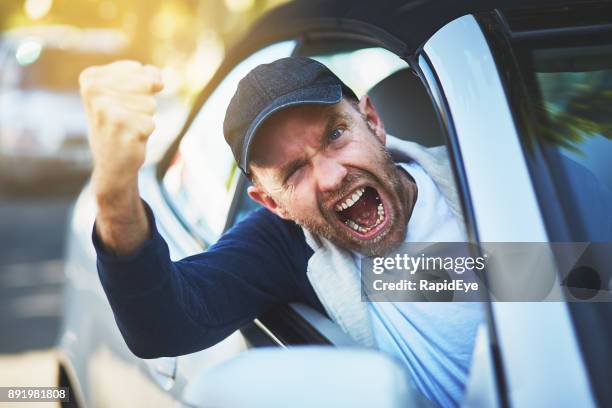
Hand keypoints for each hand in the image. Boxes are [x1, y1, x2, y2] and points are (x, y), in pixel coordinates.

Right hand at [79, 60, 163, 194]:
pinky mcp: (119, 127)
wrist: (111, 162)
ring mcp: (105, 109)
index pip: (139, 69)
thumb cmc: (121, 123)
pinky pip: (151, 122)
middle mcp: (93, 91)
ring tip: (127, 127)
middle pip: (147, 85)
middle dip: (144, 104)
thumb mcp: (128, 94)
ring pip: (150, 104)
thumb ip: (146, 77)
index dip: (143, 88)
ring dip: (145, 118)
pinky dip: (146, 132)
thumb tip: (159, 81)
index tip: (124, 103)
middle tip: (127, 118)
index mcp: (90, 77)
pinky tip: (129, 138)